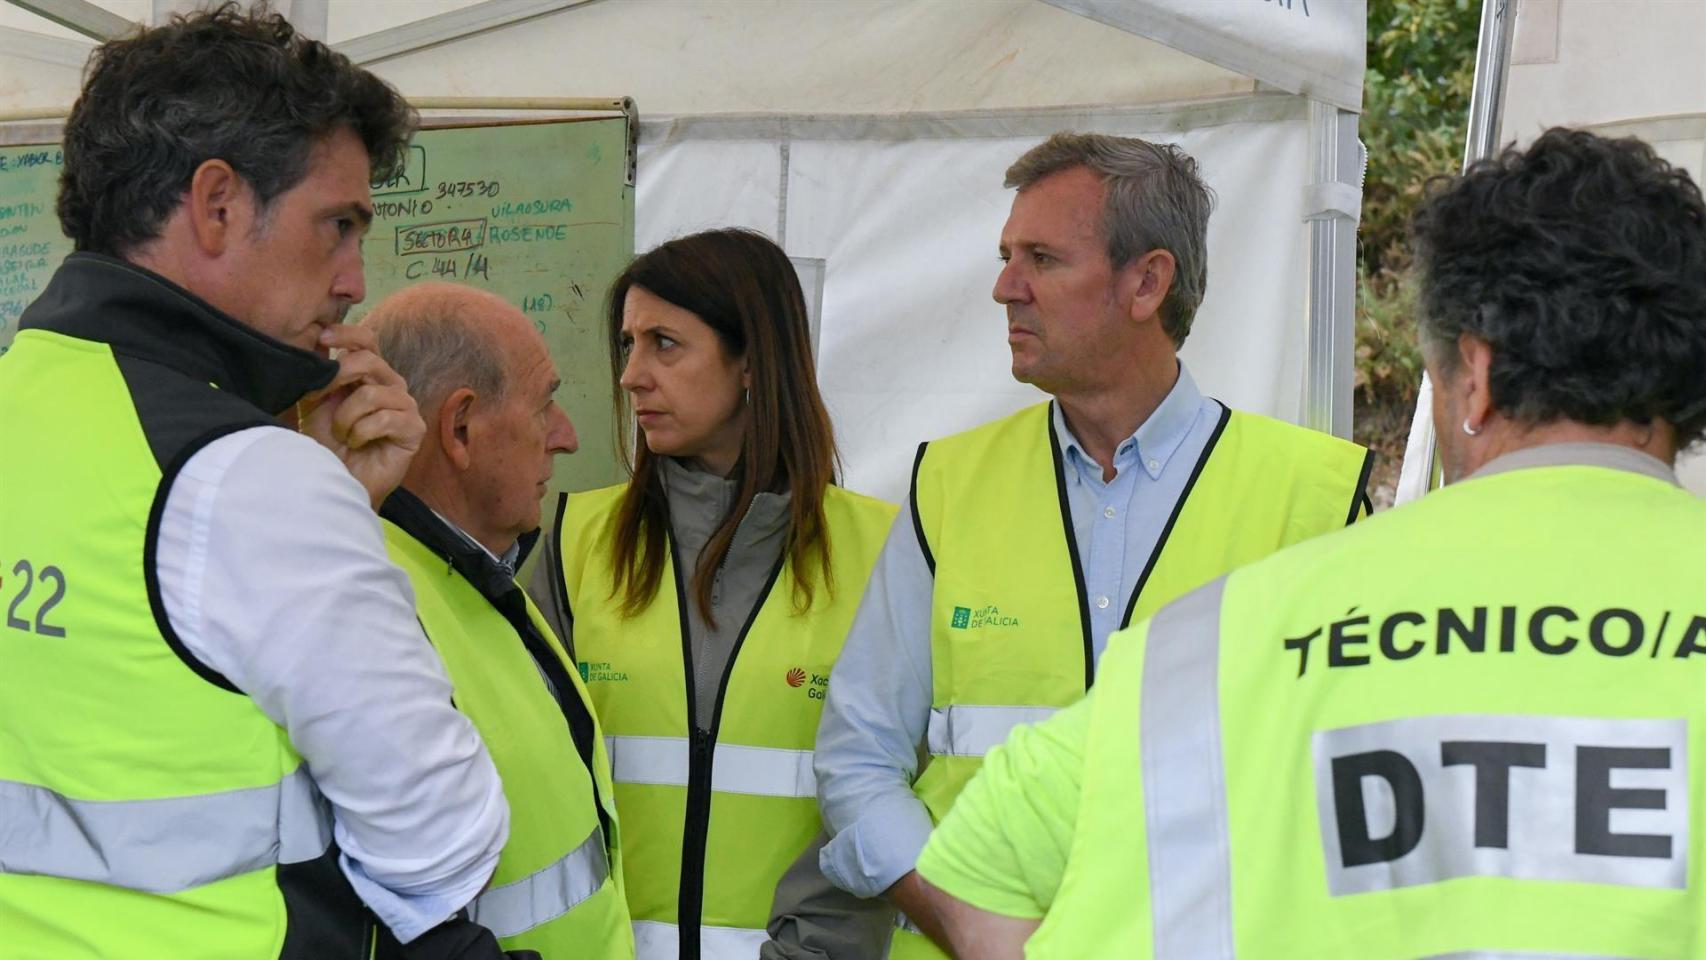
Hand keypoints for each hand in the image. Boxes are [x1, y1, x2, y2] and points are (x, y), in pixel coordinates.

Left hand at [298, 324, 424, 509]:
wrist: (341, 481)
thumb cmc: (329, 444)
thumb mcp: (315, 404)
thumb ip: (320, 376)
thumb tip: (314, 344)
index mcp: (369, 374)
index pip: (367, 340)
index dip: (346, 333)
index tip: (322, 338)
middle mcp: (391, 385)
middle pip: (369, 361)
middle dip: (337, 379)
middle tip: (317, 401)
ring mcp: (405, 406)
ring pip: (371, 394)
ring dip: (345, 417)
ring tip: (341, 435)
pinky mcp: (414, 429)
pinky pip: (384, 419)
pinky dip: (361, 433)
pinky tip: (357, 444)